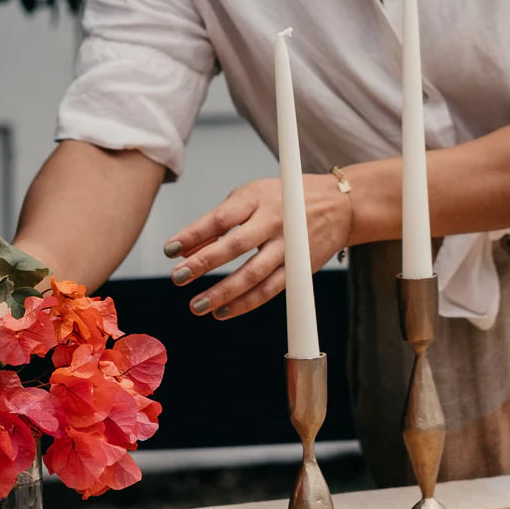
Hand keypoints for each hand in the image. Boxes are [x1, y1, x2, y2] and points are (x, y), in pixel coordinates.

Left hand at [164, 172, 352, 318]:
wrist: (340, 206)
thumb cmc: (286, 200)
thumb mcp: (252, 197)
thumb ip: (220, 221)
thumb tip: (186, 249)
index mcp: (257, 198)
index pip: (220, 218)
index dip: (193, 235)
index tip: (170, 250)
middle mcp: (274, 222)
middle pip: (234, 245)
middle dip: (204, 264)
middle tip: (178, 278)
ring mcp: (288, 247)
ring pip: (253, 274)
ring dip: (223, 292)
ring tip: (198, 305)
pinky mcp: (299, 269)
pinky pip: (270, 290)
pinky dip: (246, 303)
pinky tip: (223, 311)